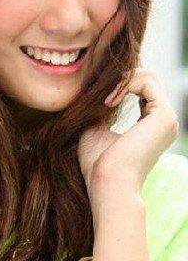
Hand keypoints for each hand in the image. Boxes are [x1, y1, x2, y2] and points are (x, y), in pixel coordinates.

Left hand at [78, 68, 178, 199]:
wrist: (107, 183)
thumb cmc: (98, 165)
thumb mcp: (96, 130)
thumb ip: (100, 111)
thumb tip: (93, 90)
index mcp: (151, 126)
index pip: (141, 88)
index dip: (118, 84)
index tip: (97, 98)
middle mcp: (164, 122)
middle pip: (147, 79)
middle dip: (120, 79)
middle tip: (100, 95)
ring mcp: (167, 119)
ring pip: (148, 77)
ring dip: (121, 81)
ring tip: (104, 100)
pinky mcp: (164, 116)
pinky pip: (147, 81)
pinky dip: (125, 84)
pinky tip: (110, 100)